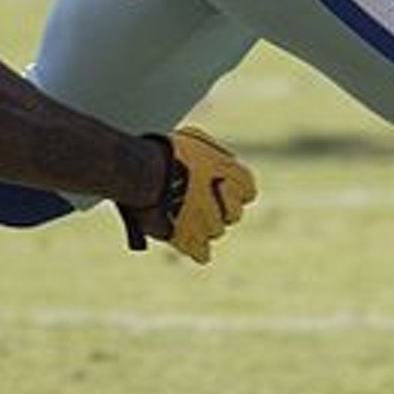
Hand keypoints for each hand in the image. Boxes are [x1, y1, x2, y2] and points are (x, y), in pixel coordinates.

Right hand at [119, 126, 256, 263]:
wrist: (145, 173)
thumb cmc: (168, 152)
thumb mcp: (196, 140)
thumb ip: (215, 154)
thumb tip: (225, 161)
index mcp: (236, 177)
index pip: (248, 192)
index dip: (233, 190)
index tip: (217, 185)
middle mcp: (229, 204)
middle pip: (233, 215)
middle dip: (219, 208)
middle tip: (197, 200)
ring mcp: (211, 226)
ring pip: (216, 232)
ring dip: (202, 224)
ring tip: (179, 211)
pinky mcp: (192, 243)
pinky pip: (203, 254)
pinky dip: (193, 247)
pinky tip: (181, 234)